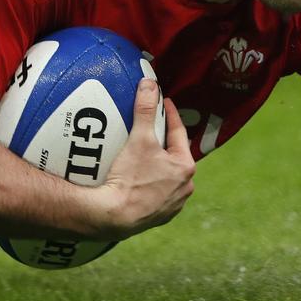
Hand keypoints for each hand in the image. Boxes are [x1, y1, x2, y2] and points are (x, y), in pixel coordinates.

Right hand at [91, 78, 195, 240]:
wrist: (114, 216)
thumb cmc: (130, 178)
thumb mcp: (139, 138)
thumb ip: (145, 110)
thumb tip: (149, 84)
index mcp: (185, 167)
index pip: (178, 132)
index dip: (169, 114)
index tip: (162, 102)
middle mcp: (185, 187)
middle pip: (175, 155)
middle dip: (165, 141)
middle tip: (151, 127)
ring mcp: (173, 204)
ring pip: (168, 176)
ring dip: (158, 164)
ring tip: (143, 154)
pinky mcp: (159, 216)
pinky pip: (157, 193)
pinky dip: (151, 183)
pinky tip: (137, 179)